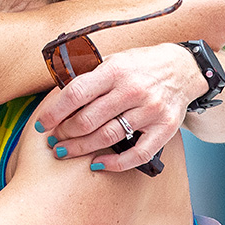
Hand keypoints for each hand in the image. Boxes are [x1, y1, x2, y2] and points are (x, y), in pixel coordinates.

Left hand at [34, 43, 205, 171]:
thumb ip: (87, 74)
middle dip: (65, 133)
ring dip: (81, 148)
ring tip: (65, 151)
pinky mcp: (165, 128)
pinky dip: (115, 163)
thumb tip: (54, 91)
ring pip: (108, 136)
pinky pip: (138, 153)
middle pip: (89, 119)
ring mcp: (151, 110)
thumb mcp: (113, 60)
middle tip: (53, 140)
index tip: (42, 124)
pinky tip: (97, 164)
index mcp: (115, 70)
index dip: (54, 112)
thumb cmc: (139, 66)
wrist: (183, 68)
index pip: (76, 93)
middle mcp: (133, 90)